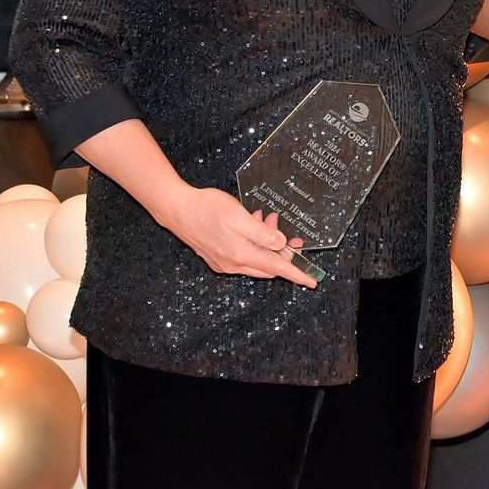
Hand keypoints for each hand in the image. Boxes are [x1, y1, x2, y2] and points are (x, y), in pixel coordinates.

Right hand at [155, 186, 316, 287]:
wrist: (176, 209)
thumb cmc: (206, 208)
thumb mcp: (237, 216)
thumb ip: (261, 232)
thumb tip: (282, 245)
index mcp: (240, 254)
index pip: (276, 268)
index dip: (296, 274)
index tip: (313, 281)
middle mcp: (232, 263)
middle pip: (268, 265)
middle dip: (282, 250)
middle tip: (286, 229)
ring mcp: (223, 262)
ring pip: (257, 259)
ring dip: (267, 242)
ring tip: (266, 218)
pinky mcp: (217, 257)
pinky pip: (244, 255)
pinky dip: (254, 242)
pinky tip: (252, 223)